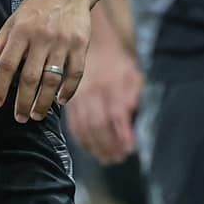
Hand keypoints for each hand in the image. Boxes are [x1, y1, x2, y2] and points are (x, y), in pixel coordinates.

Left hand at [0, 0, 92, 121]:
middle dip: (23, 101)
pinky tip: (61, 101)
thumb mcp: (14, 20)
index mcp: (21, 31)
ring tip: (36, 114)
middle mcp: (41, 38)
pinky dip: (68, 90)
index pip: (7, 64)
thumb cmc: (39, 5)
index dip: (0, 85)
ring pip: (52, 79)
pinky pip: (75, 73)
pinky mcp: (80, 45)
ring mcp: (63, 42)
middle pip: (29, 77)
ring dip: (44, 101)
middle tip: (19, 117)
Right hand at [67, 25, 141, 162]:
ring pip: (84, 127)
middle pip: (98, 125)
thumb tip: (130, 118)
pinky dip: (82, 140)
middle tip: (118, 159)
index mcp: (112, 85)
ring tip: (107, 159)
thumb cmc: (119, 63)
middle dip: (108, 146)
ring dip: (95, 147)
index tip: (130, 150)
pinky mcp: (70, 101)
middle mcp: (93, 93)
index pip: (117, 115)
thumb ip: (133, 97)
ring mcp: (79, 97)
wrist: (95, 44)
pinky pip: (73, 124)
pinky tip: (91, 148)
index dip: (123, 135)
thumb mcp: (133, 75)